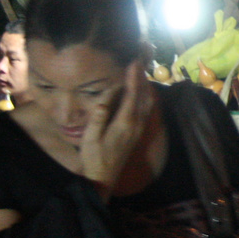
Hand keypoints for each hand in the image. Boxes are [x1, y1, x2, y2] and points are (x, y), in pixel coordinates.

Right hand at [79, 60, 152, 192]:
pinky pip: (146, 110)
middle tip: (140, 59)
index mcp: (125, 123)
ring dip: (145, 86)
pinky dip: (145, 97)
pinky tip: (142, 92)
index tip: (134, 61)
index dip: (133, 77)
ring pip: (147, 102)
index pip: (132, 94)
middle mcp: (136, 124)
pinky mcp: (137, 133)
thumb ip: (99, 115)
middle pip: (143, 95)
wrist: (103, 178)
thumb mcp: (90, 137)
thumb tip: (106, 95)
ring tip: (141, 71)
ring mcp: (139, 129)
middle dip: (142, 77)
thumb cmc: (93, 157)